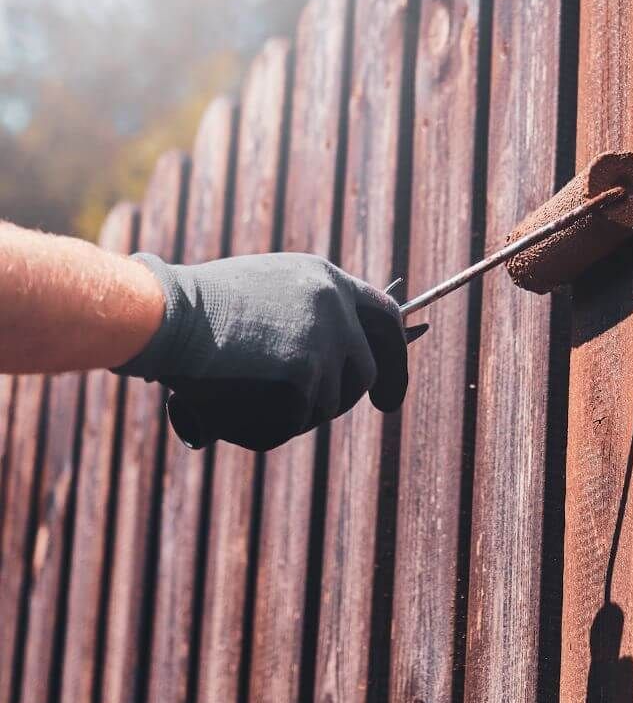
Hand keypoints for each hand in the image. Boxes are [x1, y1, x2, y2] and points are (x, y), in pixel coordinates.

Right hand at [115, 252, 407, 450]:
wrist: (168, 313)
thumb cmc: (197, 307)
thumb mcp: (265, 292)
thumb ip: (302, 315)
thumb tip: (327, 362)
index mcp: (326, 279)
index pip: (385, 316)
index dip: (394, 355)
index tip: (388, 390)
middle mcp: (335, 304)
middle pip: (366, 370)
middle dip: (354, 398)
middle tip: (334, 417)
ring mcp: (324, 338)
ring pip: (329, 402)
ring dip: (298, 412)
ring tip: (252, 398)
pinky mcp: (305, 371)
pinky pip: (297, 418)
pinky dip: (271, 423)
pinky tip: (239, 407)